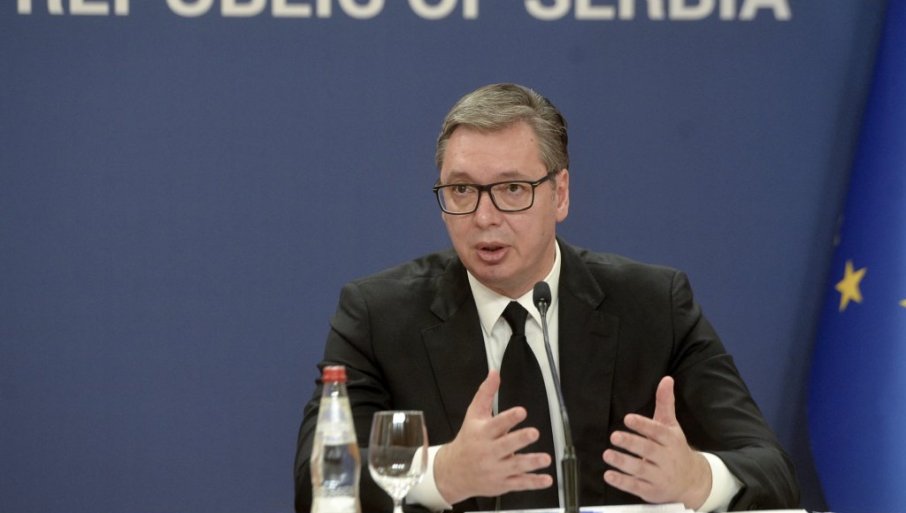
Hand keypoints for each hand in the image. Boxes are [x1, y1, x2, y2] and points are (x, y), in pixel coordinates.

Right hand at [434, 370, 553, 504]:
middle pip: (506, 445)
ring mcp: (496, 469)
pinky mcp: (502, 483)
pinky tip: (546, 479)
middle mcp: (488, 452)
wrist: (453, 471)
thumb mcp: (474, 414)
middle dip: (520, 439)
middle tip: (534, 433)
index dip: (509, 418)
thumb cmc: (468, 439)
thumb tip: (495, 372)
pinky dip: (533, 482)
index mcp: (482, 433)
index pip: (496, 424)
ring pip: (515, 465)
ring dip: (531, 462)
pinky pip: (519, 483)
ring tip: (545, 458)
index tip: (521, 411)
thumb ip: (486, 393)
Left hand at [602, 376, 711, 509]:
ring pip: (641, 469)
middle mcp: (667, 458)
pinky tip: (609, 475)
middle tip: (614, 436)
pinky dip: (622, 482)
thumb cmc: (676, 449)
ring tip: (607, 454)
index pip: (657, 432)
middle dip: (631, 443)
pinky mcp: (652, 490)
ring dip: (623, 462)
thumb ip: (665, 403)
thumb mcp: (671, 426)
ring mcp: (660, 476)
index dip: (643, 425)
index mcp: (671, 440)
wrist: (692, 481)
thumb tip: (666, 379)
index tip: (628, 418)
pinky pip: (636, 486)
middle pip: (648, 450)